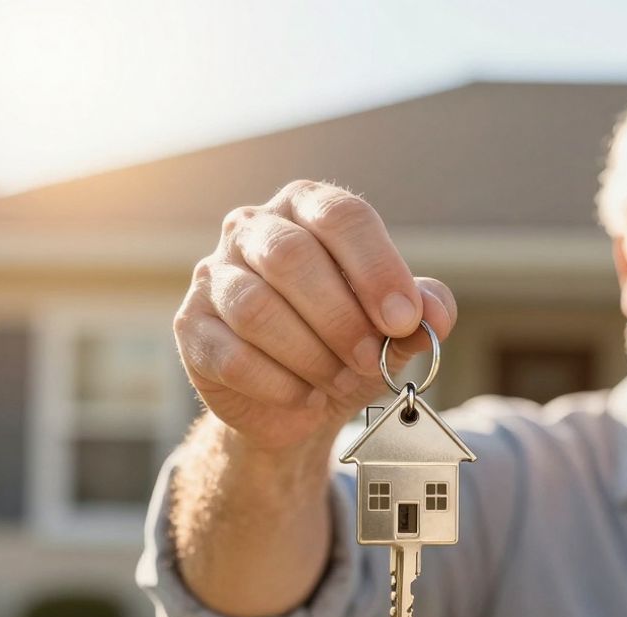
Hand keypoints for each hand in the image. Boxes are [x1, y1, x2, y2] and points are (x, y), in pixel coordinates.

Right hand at [173, 180, 456, 453]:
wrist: (298, 399)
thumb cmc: (349, 342)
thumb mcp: (395, 326)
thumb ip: (423, 311)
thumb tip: (435, 314)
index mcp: (306, 207)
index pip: (340, 215)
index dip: (376, 267)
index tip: (404, 319)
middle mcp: (251, 229)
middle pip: (291, 257)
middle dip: (341, 318)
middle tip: (370, 358)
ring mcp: (213, 276)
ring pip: (256, 309)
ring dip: (310, 355)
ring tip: (339, 380)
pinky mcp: (191, 328)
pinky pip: (231, 356)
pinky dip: (279, 384)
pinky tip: (304, 395)